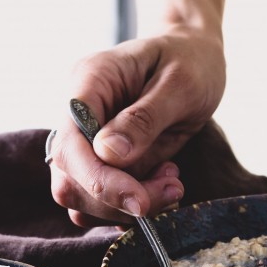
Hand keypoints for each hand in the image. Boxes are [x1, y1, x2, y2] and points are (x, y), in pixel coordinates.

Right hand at [48, 25, 225, 226]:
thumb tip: (108, 154)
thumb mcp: (181, 84)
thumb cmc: (192, 62)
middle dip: (117, 199)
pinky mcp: (103, 162)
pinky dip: (130, 208)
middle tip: (172, 190)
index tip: (140, 201)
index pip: (70, 145)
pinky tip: (164, 185)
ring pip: (82, 197)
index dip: (98, 180)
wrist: (197, 58)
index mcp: (89, 83)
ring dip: (126, 207)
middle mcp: (78, 115)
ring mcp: (87, 141)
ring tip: (172, 184)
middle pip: (69, 179)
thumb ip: (144, 118)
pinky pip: (101, 201)